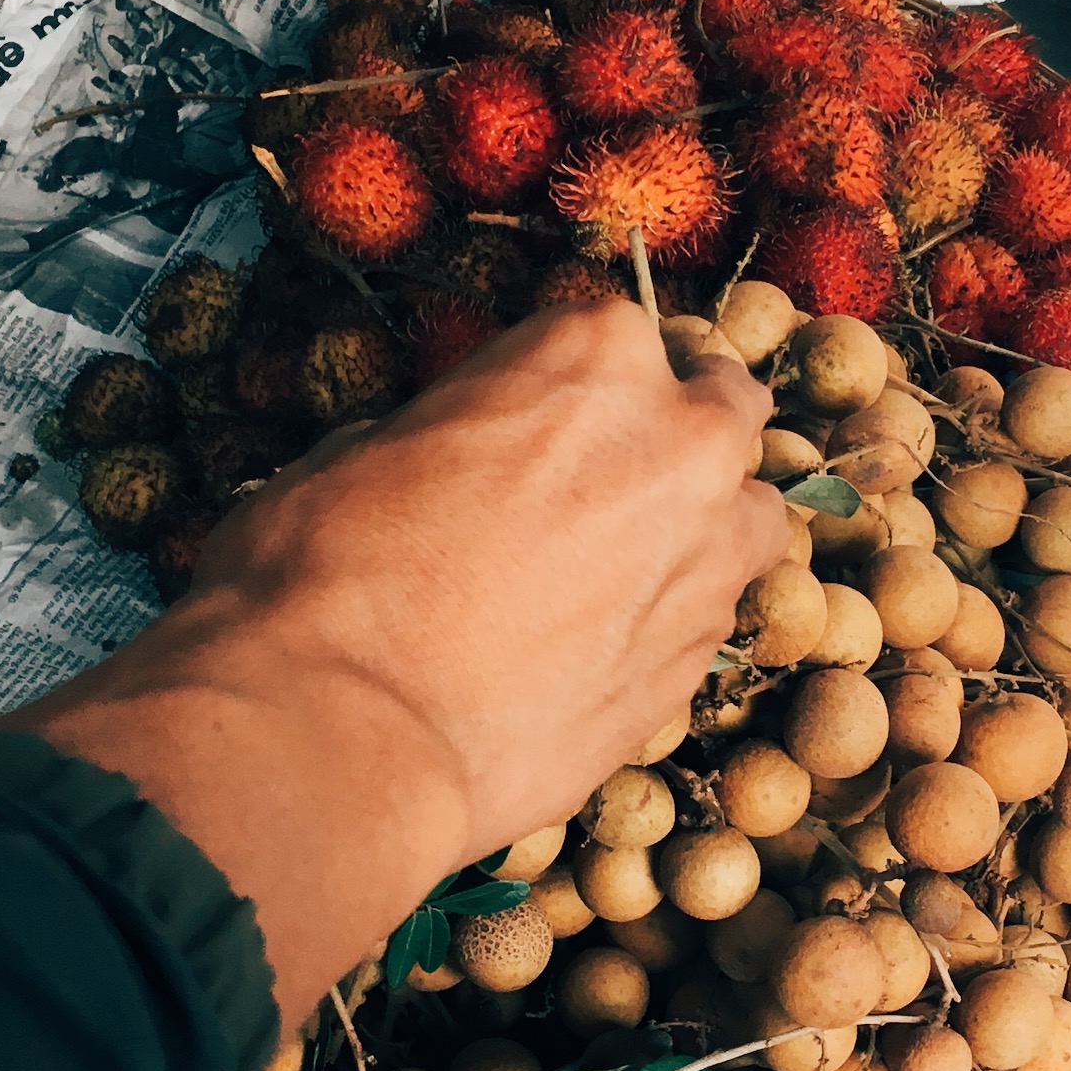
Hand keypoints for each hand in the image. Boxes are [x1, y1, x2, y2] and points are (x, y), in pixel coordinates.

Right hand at [2, 300, 783, 1019]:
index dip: (571, 384)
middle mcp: (680, 441)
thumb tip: (457, 458)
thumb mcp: (360, 450)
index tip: (536, 424)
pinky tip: (601, 650)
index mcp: (593, 355)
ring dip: (699, 529)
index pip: (613, 336)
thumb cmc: (323, 576)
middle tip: (604, 484)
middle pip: (721, 408)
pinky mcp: (700, 664)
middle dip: (673, 435)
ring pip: (747, 516)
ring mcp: (708, 557)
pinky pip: (711, 616)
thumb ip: (452, 433)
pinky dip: (670, 620)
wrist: (347, 734)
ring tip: (618, 572)